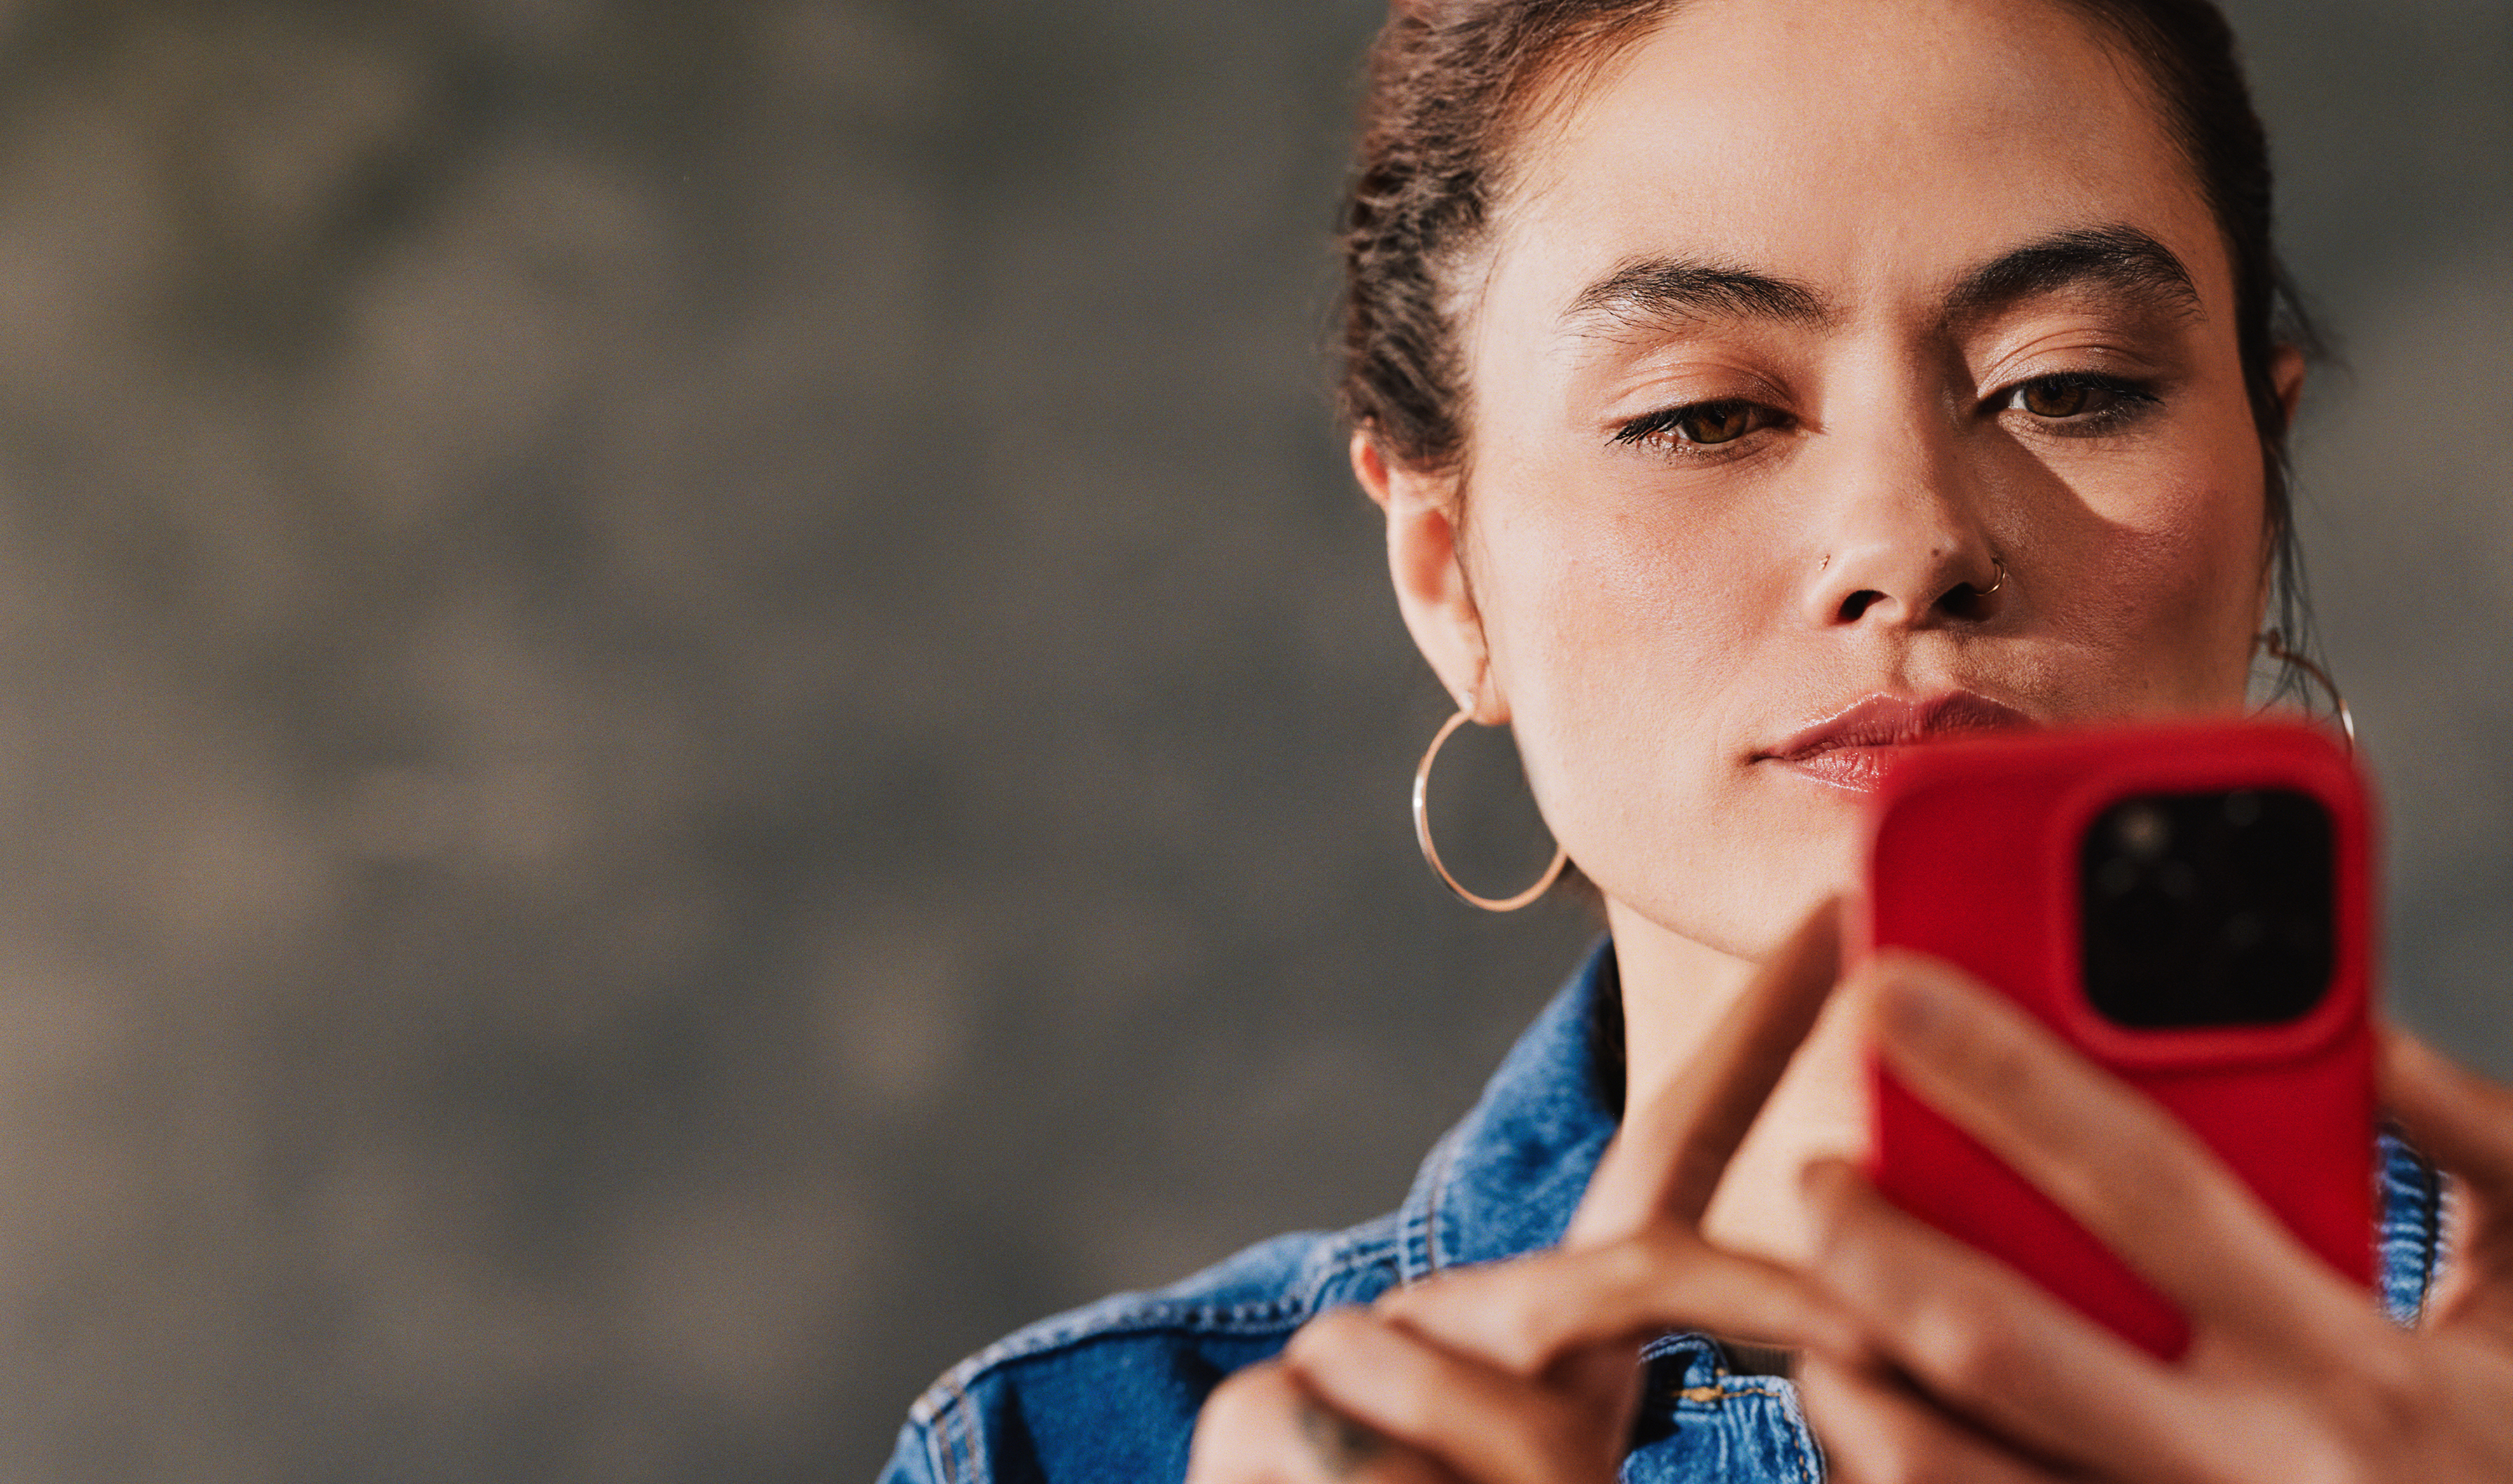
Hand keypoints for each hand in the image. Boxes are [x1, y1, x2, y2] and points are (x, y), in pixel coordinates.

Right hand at [1184, 901, 1858, 1483]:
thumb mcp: (1599, 1477)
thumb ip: (1657, 1403)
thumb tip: (1878, 1361)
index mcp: (1566, 1341)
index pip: (1669, 1158)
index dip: (1757, 1035)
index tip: (1846, 913)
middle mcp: (1468, 1320)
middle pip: (1631, 1269)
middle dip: (1762, 1314)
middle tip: (1827, 1371)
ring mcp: (1354, 1365)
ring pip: (1525, 1419)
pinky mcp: (1257, 1429)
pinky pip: (1386, 1468)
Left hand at [1795, 951, 2512, 1482]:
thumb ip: (2470, 1144)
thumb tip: (2355, 1029)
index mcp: (2356, 1370)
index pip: (2144, 1184)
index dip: (2003, 1075)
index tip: (1889, 989)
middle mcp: (2256, 1479)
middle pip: (1993, 1340)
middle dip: (1870, 1238)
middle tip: (1817, 1170)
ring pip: (1942, 1472)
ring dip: (1852, 1377)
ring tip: (1825, 1303)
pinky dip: (1891, 1475)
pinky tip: (1881, 1414)